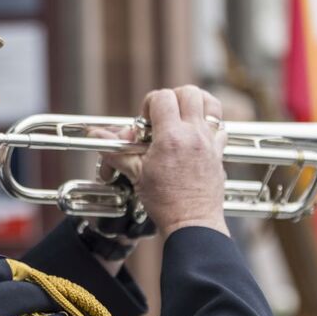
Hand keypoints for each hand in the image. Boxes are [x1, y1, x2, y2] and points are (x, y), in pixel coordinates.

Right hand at [95, 86, 228, 238]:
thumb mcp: (136, 174)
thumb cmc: (165, 202)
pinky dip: (210, 124)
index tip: (145, 120)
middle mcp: (194, 134)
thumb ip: (117, 151)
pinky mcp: (219, 153)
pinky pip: (220, 127)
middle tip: (164, 113)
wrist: (192, 223)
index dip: (150, 103)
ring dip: (197, 102)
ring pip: (211, 103)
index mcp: (172, 137)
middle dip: (173, 97)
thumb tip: (96, 136)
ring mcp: (210, 142)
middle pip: (189, 92)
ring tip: (184, 114)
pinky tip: (197, 134)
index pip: (162, 98)